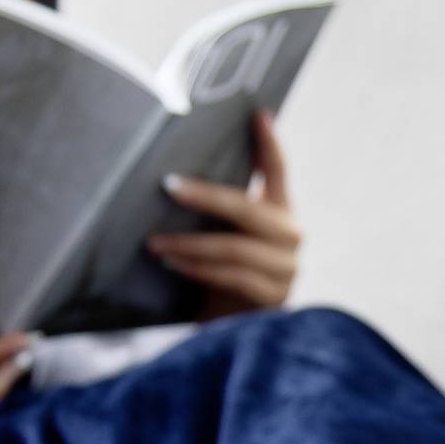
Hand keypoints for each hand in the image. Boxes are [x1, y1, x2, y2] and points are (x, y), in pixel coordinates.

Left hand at [147, 106, 301, 319]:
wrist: (230, 330)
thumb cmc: (220, 276)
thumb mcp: (222, 237)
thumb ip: (217, 212)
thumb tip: (172, 178)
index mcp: (281, 213)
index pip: (278, 172)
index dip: (270, 143)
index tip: (257, 113)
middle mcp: (291, 236)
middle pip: (248, 209)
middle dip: (205, 196)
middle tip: (168, 186)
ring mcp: (286, 269)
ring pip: (234, 247)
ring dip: (188, 244)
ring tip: (154, 243)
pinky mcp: (274, 298)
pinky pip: (231, 276)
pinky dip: (197, 269)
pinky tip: (172, 265)